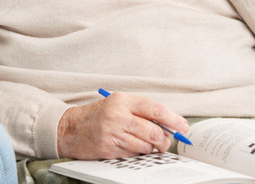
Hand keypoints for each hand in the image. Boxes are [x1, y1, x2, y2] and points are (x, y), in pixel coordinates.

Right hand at [57, 92, 188, 158]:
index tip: (183, 126)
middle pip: (154, 131)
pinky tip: (133, 147)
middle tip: (167, 141)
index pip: (155, 109)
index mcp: (124, 100)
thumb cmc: (99, 115)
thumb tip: (169, 122)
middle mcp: (119, 115)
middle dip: (165, 139)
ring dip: (152, 148)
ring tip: (148, 144)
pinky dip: (138, 153)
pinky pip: (133, 154)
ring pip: (146, 145)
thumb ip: (141, 110)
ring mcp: (113, 133)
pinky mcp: (109, 149)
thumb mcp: (119, 104)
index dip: (173, 119)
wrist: (71, 128)